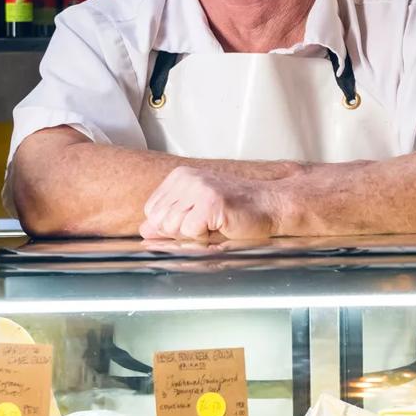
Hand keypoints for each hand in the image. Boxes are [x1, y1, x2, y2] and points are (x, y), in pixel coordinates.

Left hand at [140, 166, 283, 241]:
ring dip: (194, 236)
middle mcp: (186, 178)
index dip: (171, 227)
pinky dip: (205, 238)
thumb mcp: (197, 213)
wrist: (270, 206)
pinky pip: (190, 232)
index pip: (151, 212)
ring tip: (214, 225)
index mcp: (180, 177)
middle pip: (159, 222)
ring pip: (172, 228)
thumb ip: (170, 221)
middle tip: (207, 225)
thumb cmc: (238, 211)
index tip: (196, 221)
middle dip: (181, 233)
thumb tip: (145, 231)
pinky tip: (221, 226)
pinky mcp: (210, 201)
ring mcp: (198, 188)